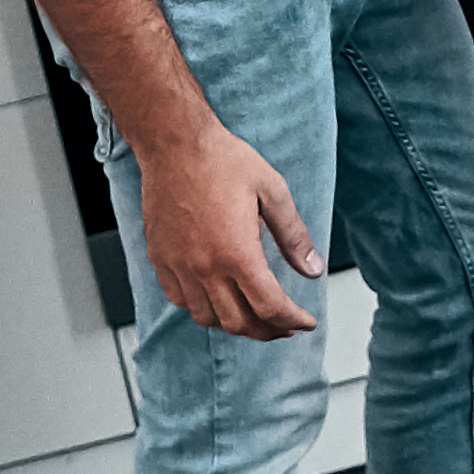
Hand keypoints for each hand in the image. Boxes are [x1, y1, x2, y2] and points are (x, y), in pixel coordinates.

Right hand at [139, 118, 322, 340]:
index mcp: (237, 253)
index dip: (293, 321)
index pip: (270, 307)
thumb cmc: (222, 159)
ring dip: (236, 324)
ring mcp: (179, 267)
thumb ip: (293, 234)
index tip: (306, 322)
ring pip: (209, 318)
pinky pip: (181, 301)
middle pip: (240, 323)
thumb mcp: (272, 189)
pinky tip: (216, 298)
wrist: (174, 143)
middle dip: (269, 330)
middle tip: (285, 324)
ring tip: (254, 314)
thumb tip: (313, 268)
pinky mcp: (161, 260)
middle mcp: (205, 268)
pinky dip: (203, 309)